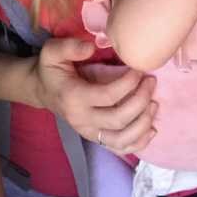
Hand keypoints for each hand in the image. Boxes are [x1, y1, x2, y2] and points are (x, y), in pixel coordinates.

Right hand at [33, 37, 157, 154]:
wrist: (42, 90)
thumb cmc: (51, 69)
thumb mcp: (52, 51)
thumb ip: (70, 47)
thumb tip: (92, 48)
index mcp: (73, 97)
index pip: (108, 96)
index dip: (129, 83)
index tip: (139, 69)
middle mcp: (81, 119)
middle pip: (119, 119)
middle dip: (141, 100)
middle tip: (151, 81)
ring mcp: (89, 132)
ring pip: (122, 139)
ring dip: (143, 123)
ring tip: (154, 103)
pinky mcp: (95, 138)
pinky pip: (120, 149)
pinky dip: (139, 143)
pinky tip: (151, 129)